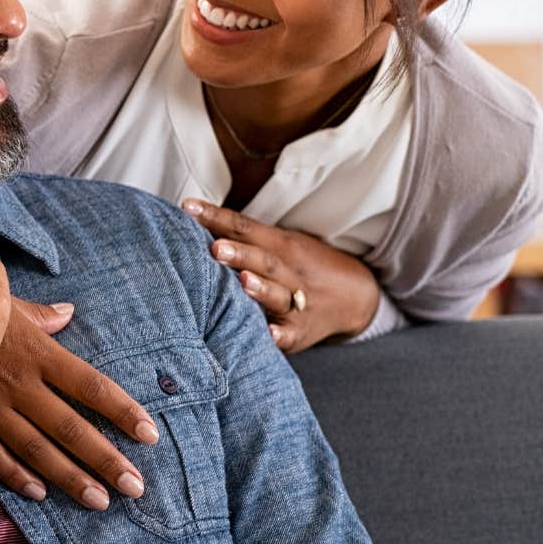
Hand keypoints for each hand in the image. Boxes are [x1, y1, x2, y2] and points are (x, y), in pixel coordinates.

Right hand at [0, 299, 158, 509]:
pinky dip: (16, 476)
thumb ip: (40, 316)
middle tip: (135, 486)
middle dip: (106, 460)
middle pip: (70, 428)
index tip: (149, 434)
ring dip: (70, 478)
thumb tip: (68, 313)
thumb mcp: (3, 302)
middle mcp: (18, 384)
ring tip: (100, 501)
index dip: (122, 411)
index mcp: (36, 352)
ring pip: (37, 449)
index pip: (90, 386)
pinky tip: (41, 494)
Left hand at [181, 199, 382, 353]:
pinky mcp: (300, 333)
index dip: (217, 217)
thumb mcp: (279, 245)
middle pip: (264, 260)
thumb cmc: (299, 267)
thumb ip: (242, 236)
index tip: (188, 208)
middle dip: (239, 254)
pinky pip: (290, 334)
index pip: (245, 227)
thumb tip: (192, 217)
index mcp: (280, 245)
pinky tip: (268, 334)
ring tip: (242, 282)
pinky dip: (280, 335)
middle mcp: (289, 272)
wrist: (354, 297)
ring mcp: (297, 302)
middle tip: (214, 248)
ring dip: (260, 289)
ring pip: (279, 295)